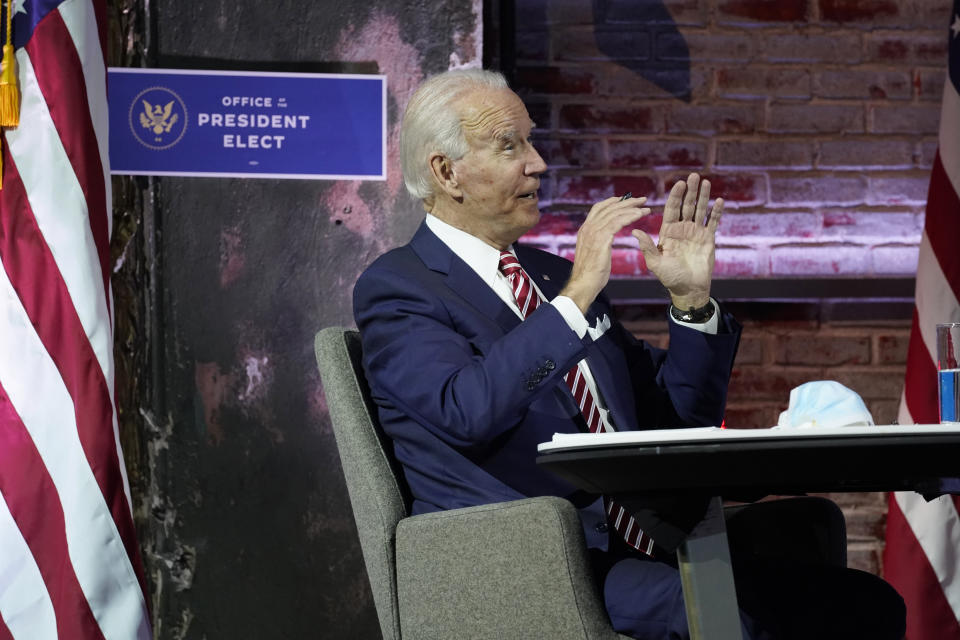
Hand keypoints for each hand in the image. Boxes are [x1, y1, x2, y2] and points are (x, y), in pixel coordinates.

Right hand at [560, 195, 650, 313]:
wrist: (583, 284)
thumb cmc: (590, 274)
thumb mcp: (592, 252)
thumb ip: (597, 242)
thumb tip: (604, 239)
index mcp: (585, 230)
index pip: (599, 209)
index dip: (613, 202)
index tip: (625, 199)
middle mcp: (588, 228)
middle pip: (609, 208)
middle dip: (627, 202)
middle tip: (641, 200)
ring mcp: (593, 232)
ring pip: (615, 213)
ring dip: (632, 208)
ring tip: (645, 208)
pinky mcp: (601, 239)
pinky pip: (618, 222)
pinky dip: (630, 216)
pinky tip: (640, 215)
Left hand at [632, 173, 722, 309]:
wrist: (689, 289)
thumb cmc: (670, 277)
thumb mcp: (656, 263)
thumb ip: (647, 246)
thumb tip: (635, 231)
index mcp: (668, 232)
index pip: (671, 209)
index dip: (675, 196)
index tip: (679, 183)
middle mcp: (682, 229)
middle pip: (686, 206)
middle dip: (689, 191)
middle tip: (693, 176)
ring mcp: (696, 232)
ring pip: (700, 210)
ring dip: (703, 196)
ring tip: (705, 182)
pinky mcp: (708, 239)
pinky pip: (713, 222)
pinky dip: (716, 211)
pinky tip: (719, 200)